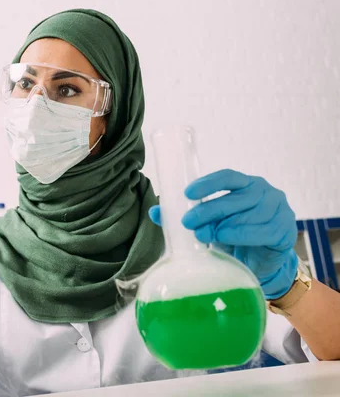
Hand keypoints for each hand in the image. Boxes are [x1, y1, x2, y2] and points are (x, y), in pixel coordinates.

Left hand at [148, 169, 298, 299]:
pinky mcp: (286, 231)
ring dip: (225, 225)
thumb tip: (155, 212)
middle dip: (209, 210)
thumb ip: (187, 216)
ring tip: (206, 235)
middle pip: (235, 198)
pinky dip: (243, 235)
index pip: (228, 177)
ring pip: (249, 214)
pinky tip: (227, 239)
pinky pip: (264, 231)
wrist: (261, 264)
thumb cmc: (233, 238)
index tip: (187, 193)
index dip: (208, 183)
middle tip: (188, 222)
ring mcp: (279, 210)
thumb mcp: (210, 225)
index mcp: (246, 185)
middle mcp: (265, 192)